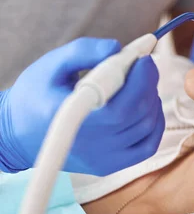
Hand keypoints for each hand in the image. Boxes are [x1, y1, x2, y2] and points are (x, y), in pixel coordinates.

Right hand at [0, 38, 164, 175]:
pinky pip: (148, 145)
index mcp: (70, 120)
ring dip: (151, 99)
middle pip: (138, 115)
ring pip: (147, 127)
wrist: (20, 134)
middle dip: (148, 83)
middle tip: (141, 65)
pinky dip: (154, 122)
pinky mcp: (111, 165)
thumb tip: (117, 48)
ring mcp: (102, 159)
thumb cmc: (36, 95)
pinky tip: (145, 105)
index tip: (143, 59)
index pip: (118, 109)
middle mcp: (89, 145)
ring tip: (138, 82)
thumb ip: (84, 52)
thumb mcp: (51, 65)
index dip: (139, 83)